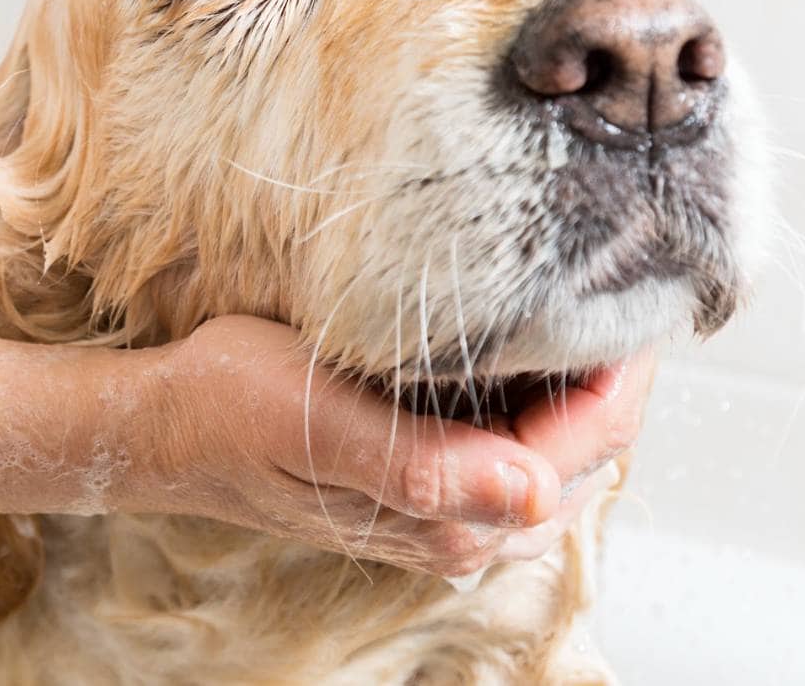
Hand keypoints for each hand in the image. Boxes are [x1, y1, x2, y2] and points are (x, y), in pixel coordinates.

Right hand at [126, 316, 647, 577]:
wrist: (165, 424)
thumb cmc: (229, 408)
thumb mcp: (318, 419)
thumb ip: (426, 467)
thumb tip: (535, 493)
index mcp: (449, 517)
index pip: (587, 442)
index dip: (623, 366)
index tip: (639, 285)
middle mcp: (462, 528)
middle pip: (588, 450)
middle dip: (613, 371)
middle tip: (623, 276)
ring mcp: (446, 510)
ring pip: (558, 447)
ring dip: (579, 382)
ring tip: (585, 298)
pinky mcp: (425, 483)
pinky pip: (516, 441)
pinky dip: (538, 392)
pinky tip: (522, 339)